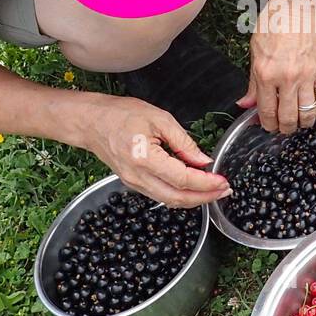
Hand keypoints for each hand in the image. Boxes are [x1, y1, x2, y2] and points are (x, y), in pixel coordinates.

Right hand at [75, 93, 229, 207]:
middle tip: (224, 191)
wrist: (91, 122)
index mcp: (145, 158)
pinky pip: (160, 195)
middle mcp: (138, 177)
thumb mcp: (159, 118)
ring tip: (213, 191)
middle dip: (205, 198)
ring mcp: (133, 183)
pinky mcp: (132, 184)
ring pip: (169, 201)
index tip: (223, 181)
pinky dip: (179, 194)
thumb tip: (203, 161)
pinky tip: (192, 187)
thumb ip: (183, 141)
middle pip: (177, 198)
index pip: (183, 179)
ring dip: (194, 199)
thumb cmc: (121, 114)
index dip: (206, 183)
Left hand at [239, 0, 315, 133]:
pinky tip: (314, 110)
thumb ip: (253, 82)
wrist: (299, 3)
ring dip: (302, 123)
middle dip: (284, 128)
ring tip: (298, 122)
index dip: (267, 124)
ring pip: (308, 113)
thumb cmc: (275, 21)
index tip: (267, 125)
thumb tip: (246, 104)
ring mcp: (308, 76)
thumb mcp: (255, 50)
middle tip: (282, 127)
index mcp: (266, 73)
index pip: (267, 111)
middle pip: (288, 118)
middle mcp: (287, 78)